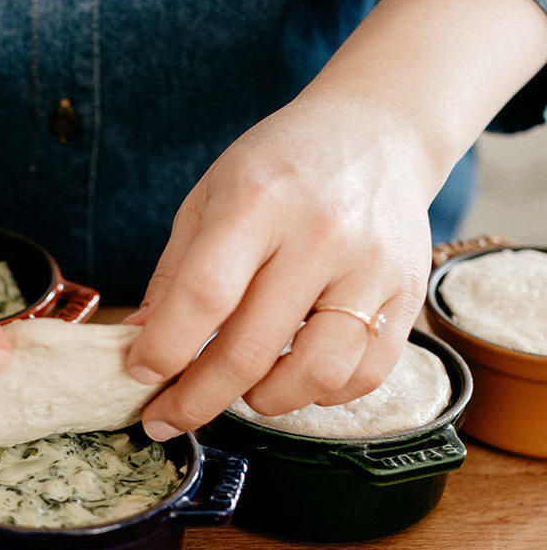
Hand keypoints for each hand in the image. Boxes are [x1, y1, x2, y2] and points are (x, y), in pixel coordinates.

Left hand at [124, 93, 433, 436]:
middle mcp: (321, 234)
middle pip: (251, 349)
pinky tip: (298, 374)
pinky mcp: (409, 293)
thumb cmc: (282, 167)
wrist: (377, 133)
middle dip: (197, 399)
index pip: (206, 294)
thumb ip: (176, 272)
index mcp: (258, 200)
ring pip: (316, 376)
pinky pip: (365, 376)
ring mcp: (372, 267)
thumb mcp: (211, 196)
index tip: (140, 373)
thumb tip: (141, 343)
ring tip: (244, 388)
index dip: (165, 348)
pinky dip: (323, 394)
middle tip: (168, 416)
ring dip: (266, 401)